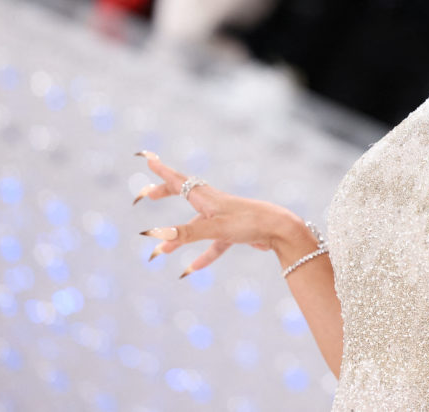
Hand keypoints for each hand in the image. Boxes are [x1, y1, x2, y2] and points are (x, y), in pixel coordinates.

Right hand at [133, 150, 304, 277]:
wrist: (280, 230)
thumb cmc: (249, 223)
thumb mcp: (215, 229)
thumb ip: (186, 234)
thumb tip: (157, 236)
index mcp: (207, 197)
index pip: (179, 181)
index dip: (162, 171)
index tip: (148, 159)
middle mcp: (214, 204)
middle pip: (185, 194)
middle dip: (166, 192)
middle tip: (149, 194)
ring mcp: (224, 218)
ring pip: (196, 225)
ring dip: (180, 236)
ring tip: (163, 251)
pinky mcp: (234, 232)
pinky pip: (214, 245)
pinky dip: (204, 256)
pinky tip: (193, 270)